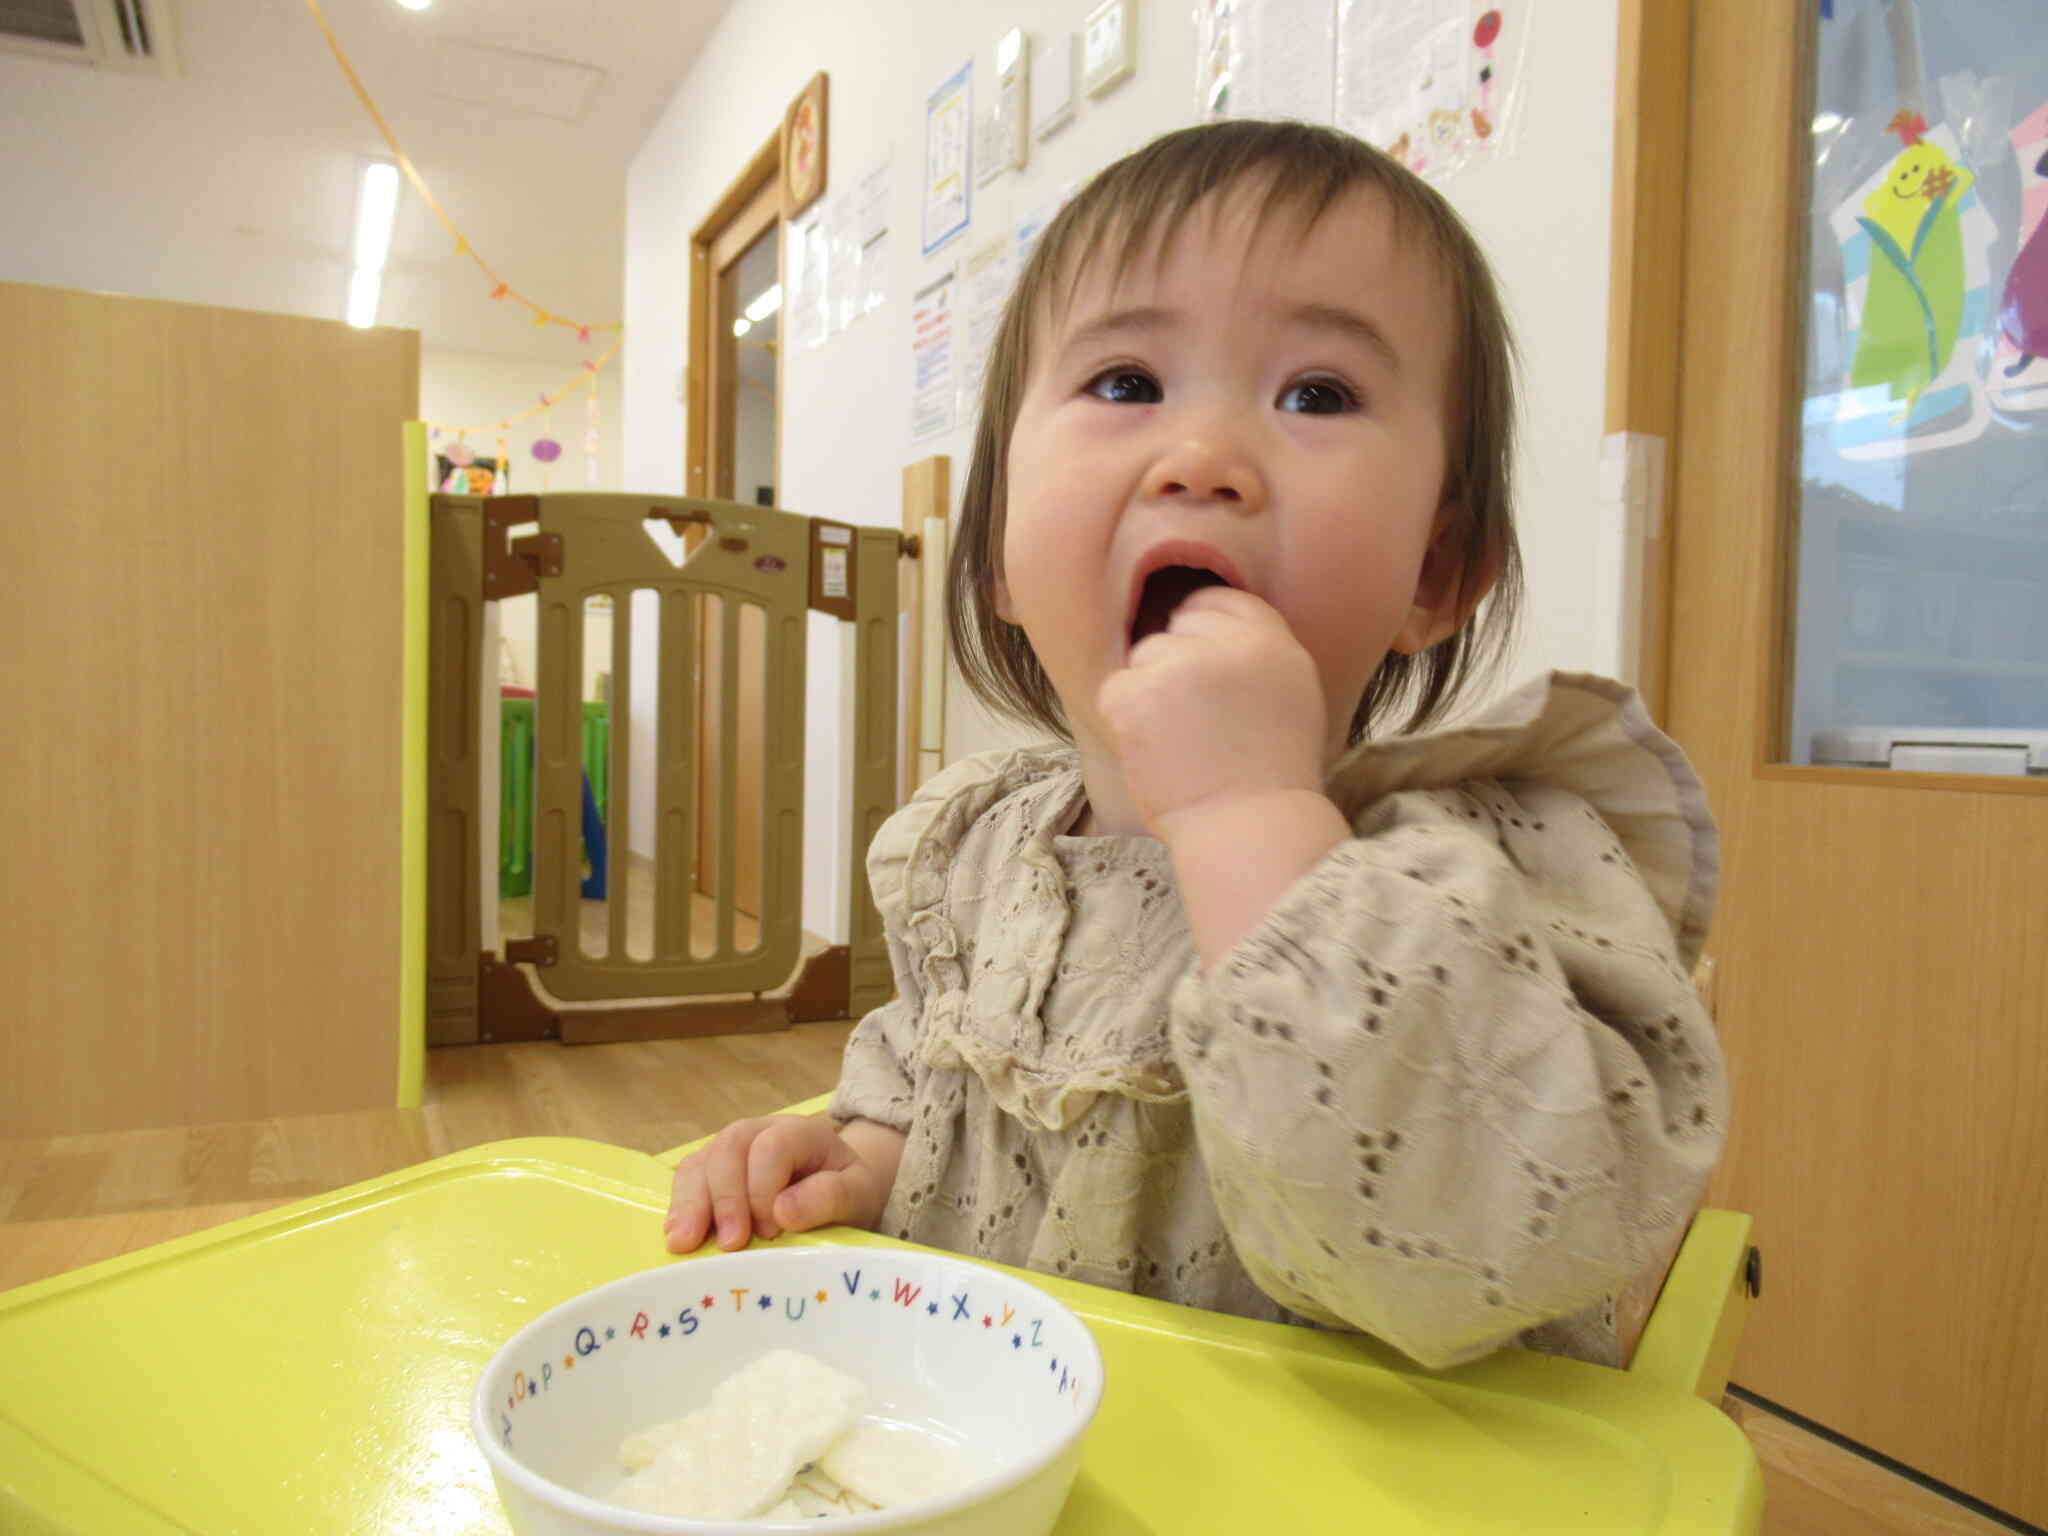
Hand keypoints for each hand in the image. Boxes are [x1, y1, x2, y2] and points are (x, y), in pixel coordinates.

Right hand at [664, 1115, 896, 1253]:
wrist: (840, 1191)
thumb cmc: (847, 1192)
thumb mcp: (858, 1194)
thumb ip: (830, 1197)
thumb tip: (783, 1211)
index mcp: (801, 1132)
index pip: (772, 1147)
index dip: (765, 1189)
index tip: (771, 1232)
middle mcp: (760, 1132)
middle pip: (729, 1148)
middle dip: (726, 1198)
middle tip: (731, 1245)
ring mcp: (731, 1150)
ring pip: (700, 1162)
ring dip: (691, 1204)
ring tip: (685, 1244)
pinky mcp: (711, 1172)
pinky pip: (687, 1180)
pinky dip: (679, 1208)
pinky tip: (677, 1238)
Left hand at [1096, 585, 1327, 836]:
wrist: (1248, 829)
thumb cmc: (1268, 778)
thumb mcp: (1290, 697)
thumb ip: (1255, 655)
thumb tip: (1205, 627)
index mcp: (1274, 642)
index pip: (1218, 601)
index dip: (1201, 631)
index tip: (1200, 668)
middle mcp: (1230, 644)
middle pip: (1176, 626)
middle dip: (1175, 664)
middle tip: (1194, 720)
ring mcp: (1182, 665)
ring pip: (1143, 657)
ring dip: (1149, 693)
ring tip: (1179, 742)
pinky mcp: (1139, 693)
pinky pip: (1115, 690)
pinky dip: (1125, 720)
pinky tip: (1156, 752)